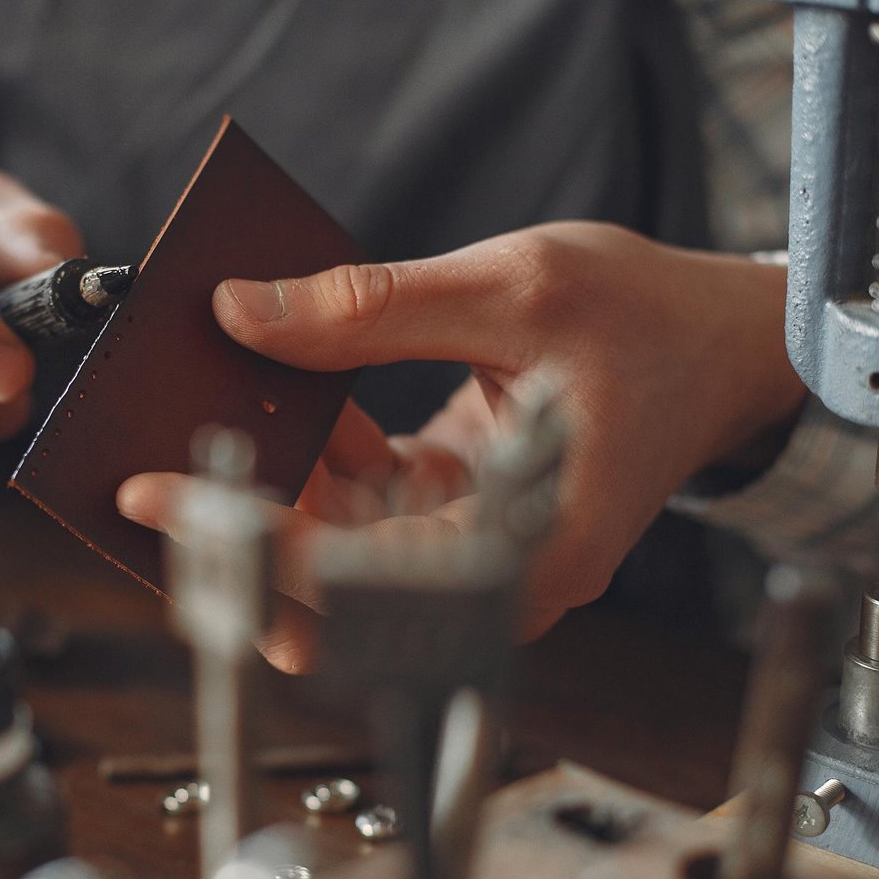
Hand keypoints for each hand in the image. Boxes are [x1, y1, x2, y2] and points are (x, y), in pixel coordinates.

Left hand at [118, 221, 801, 670]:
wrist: (726, 347)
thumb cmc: (652, 323)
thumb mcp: (513, 291)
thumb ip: (370, 309)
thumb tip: (242, 316)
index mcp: (524, 550)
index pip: (354, 580)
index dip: (245, 544)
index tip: (158, 499)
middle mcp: (496, 577)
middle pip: (333, 587)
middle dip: (237, 528)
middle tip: (151, 473)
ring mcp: (475, 554)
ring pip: (339, 552)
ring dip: (276, 490)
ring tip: (225, 421)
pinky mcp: (461, 521)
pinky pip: (366, 511)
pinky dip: (322, 465)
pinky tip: (304, 410)